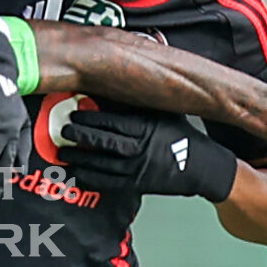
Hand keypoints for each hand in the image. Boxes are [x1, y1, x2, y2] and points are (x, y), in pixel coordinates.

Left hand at [59, 104, 240, 200]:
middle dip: (81, 136)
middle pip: (105, 141)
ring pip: (103, 163)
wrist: (203, 167)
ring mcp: (139, 168)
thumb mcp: (167, 112)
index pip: (114, 121)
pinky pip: (110, 182)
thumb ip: (144, 100)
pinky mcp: (138, 185)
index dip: (91, 117)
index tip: (75, 112)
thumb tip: (118, 81)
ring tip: (63, 151)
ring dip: (80, 158)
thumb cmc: (183, 135)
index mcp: (149, 126)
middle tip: (64, 130)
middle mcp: (142, 147)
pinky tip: (78, 171)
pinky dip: (91, 177)